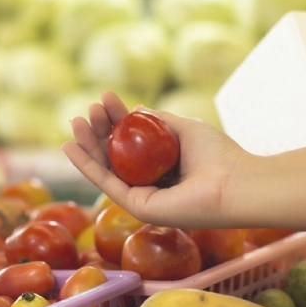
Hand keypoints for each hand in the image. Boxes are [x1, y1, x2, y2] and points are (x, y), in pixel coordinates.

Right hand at [61, 91, 250, 228]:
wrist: (235, 183)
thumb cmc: (220, 156)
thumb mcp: (185, 128)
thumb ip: (160, 121)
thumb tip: (137, 108)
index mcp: (163, 169)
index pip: (132, 144)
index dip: (116, 121)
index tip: (105, 99)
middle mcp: (151, 185)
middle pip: (115, 157)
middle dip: (99, 132)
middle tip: (88, 109)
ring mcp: (143, 198)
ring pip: (106, 170)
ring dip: (87, 146)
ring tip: (75, 121)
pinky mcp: (139, 207)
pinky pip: (107, 184)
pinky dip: (86, 166)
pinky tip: (70, 147)